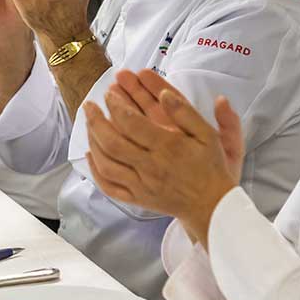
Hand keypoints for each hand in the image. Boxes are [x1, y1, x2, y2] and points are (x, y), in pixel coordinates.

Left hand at [83, 69, 242, 246]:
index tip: (108, 94)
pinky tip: (90, 155)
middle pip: (113, 142)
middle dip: (96, 120)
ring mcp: (141, 185)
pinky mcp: (137, 199)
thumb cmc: (210, 167)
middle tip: (88, 105)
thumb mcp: (207, 134)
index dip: (116, 106)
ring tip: (87, 124)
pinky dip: (95, 171)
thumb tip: (165, 94)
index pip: (132, 123)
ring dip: (92, 142)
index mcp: (168, 147)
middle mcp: (151, 166)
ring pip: (107, 163)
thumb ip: (185, 112)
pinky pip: (109, 186)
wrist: (212, 206)